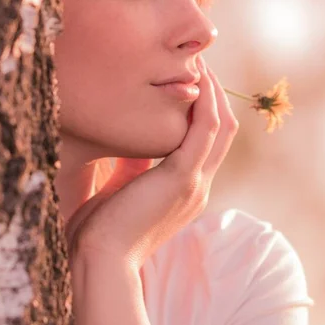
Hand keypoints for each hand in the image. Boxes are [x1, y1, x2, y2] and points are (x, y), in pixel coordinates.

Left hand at [65, 57, 238, 271]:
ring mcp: (195, 182)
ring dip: (214, 91)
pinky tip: (196, 79)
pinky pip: (205, 129)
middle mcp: (199, 185)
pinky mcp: (183, 178)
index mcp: (187, 189)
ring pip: (221, 125)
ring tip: (200, 62)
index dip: (206, 108)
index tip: (191, 81)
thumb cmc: (102, 232)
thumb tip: (133, 143)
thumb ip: (134, 167)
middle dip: (216, 94)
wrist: (100, 262)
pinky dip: (205, 101)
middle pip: (223, 129)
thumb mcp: (122, 191)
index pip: (209, 142)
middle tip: (200, 63)